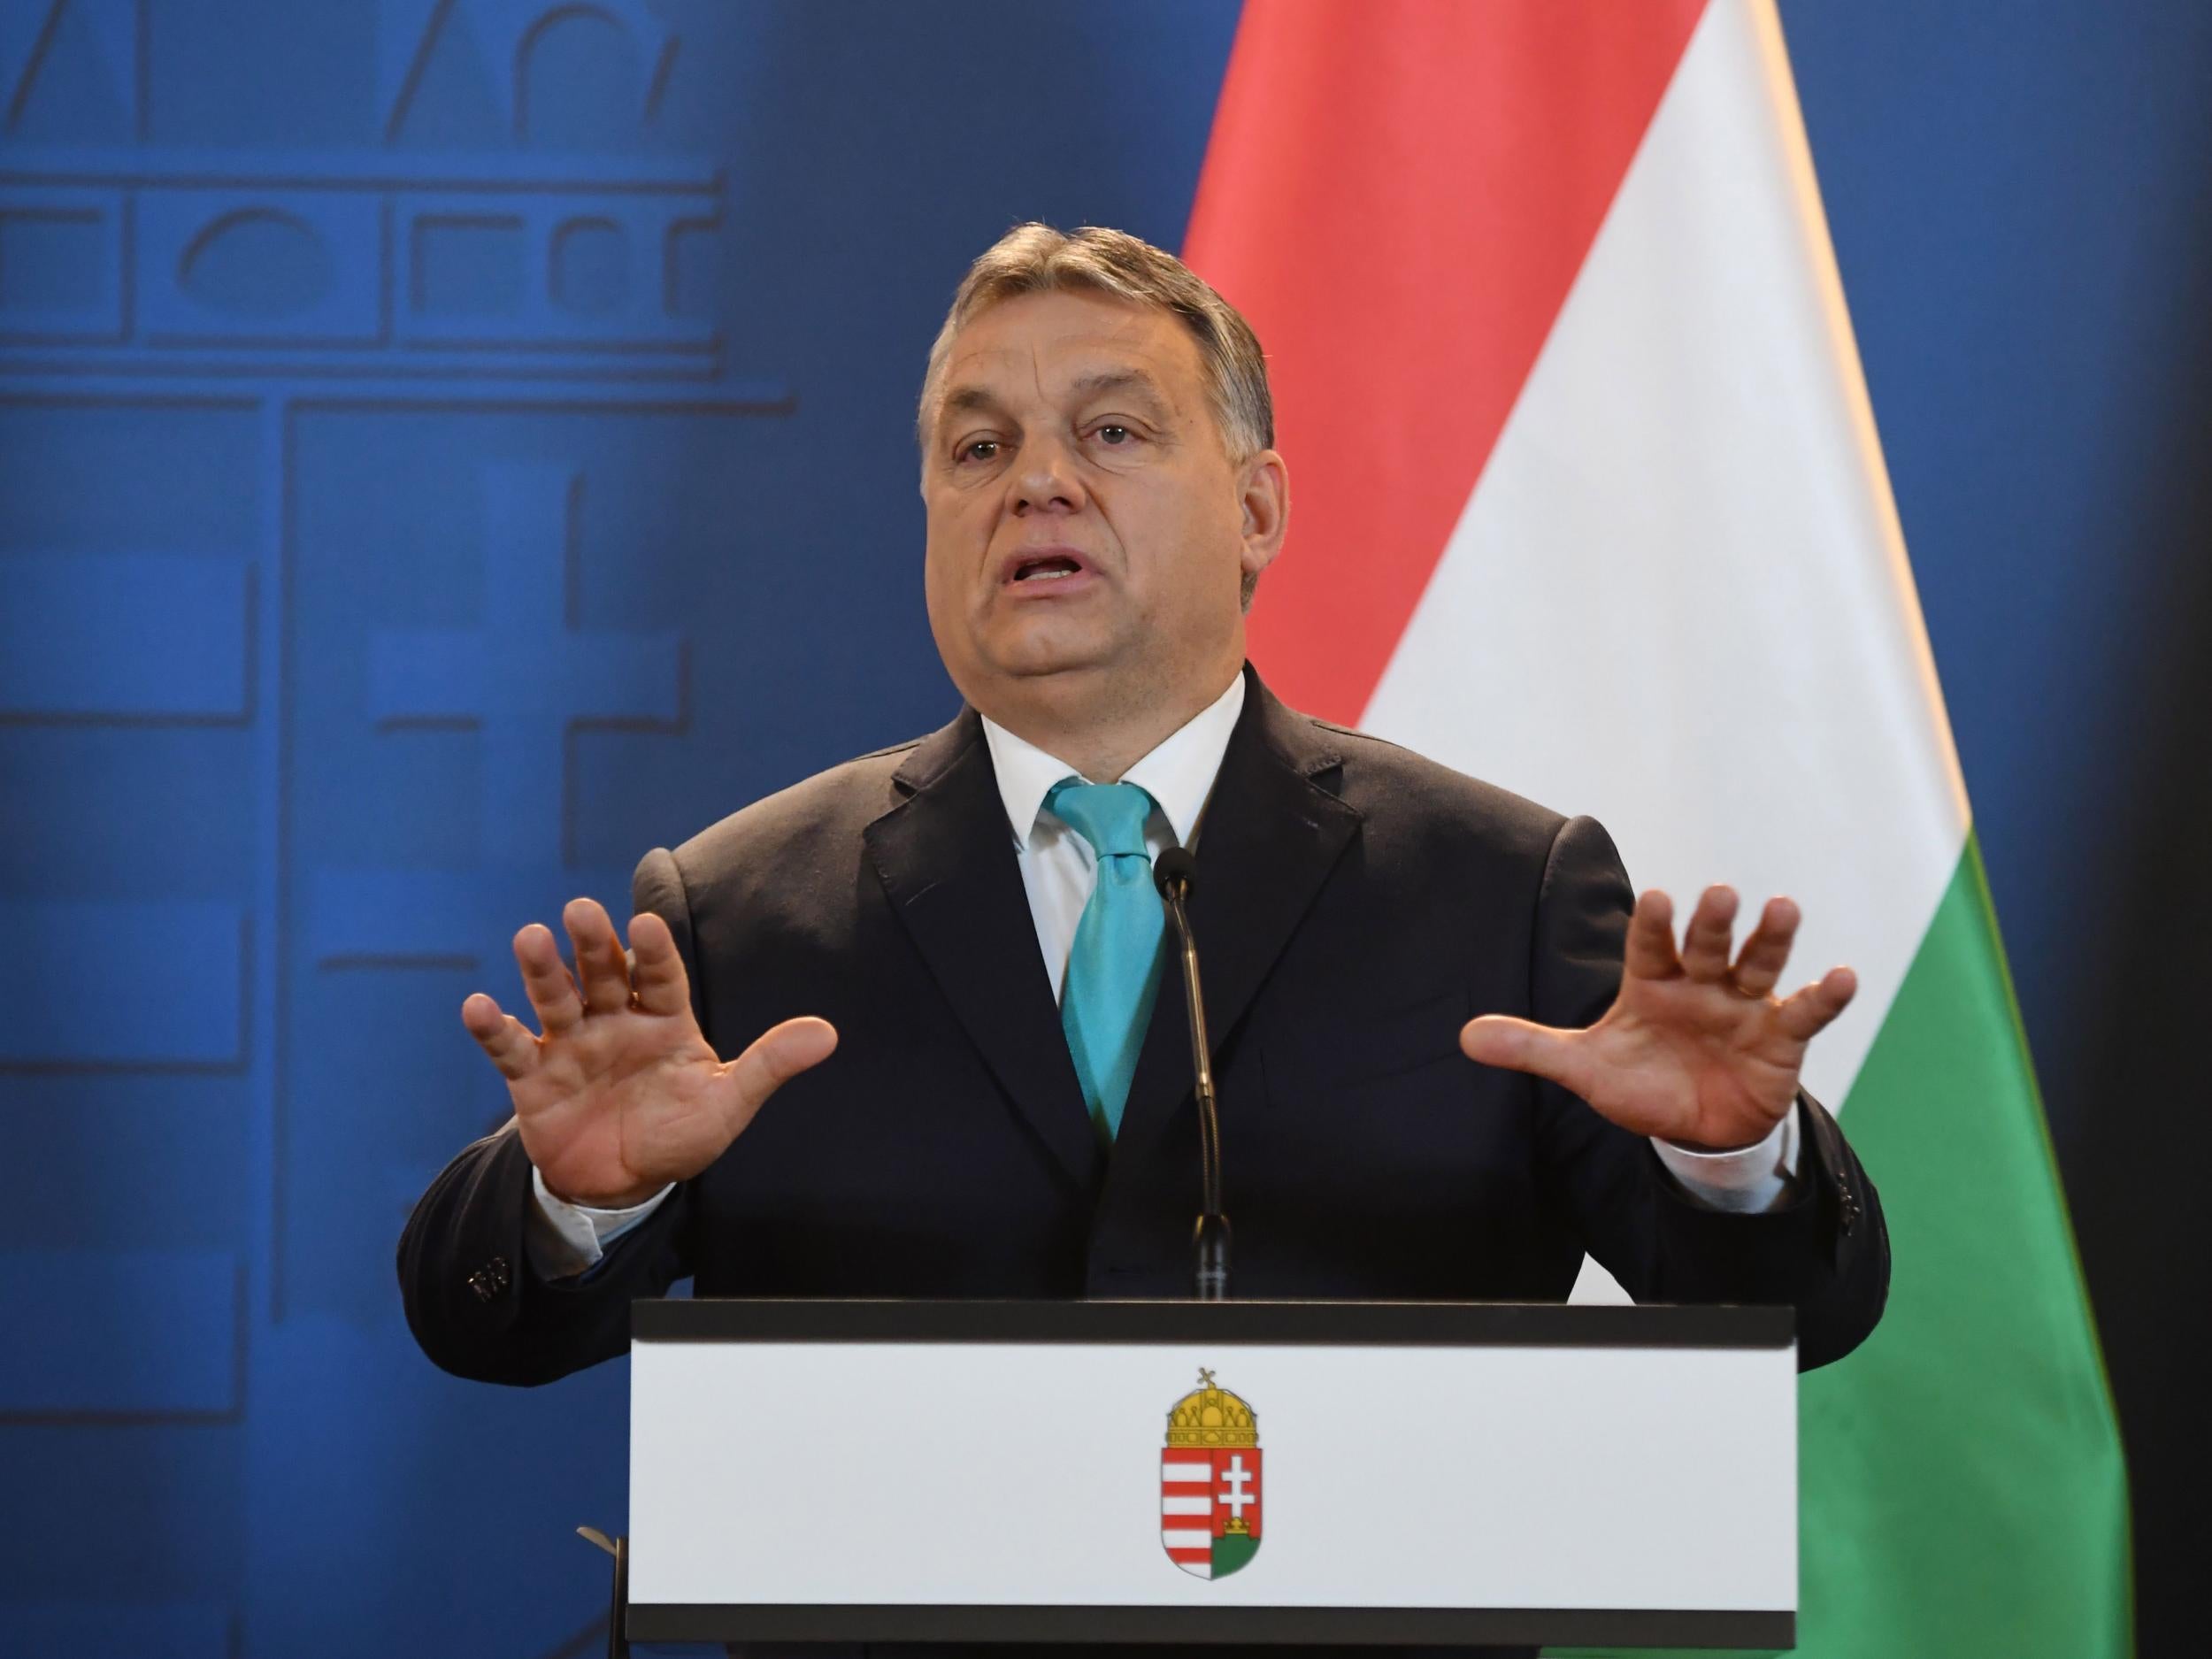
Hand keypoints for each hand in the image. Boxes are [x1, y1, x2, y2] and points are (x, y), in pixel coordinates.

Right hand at [460, 897, 836, 1206]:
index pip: (662, 976)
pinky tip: (477, 1007)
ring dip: (542, 971)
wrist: (621, 1183)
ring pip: (556, 998)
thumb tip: (828, 1034)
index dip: (656, 951)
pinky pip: (510, 1048)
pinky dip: (492, 1028)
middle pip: (603, 974)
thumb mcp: (728, 1103)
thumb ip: (769, 1065)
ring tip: (530, 938)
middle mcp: (615, 1020)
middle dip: (592, 944)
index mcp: (664, 1019)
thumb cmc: (679, 1134)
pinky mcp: (533, 1077)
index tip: (647, 921)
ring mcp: (571, 1044)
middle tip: (581, 911)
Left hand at [1459, 885, 1855, 1151]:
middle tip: (1719, 894)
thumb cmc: (1642, 1083)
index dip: (1654, 925)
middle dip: (1712, 923)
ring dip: (1770, 939)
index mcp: (1651, 982)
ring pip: (1757, 964)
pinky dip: (1824, 995)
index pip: (1649, 946)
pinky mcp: (1780, 1035)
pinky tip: (1842, 975)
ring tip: (1783, 908)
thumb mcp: (1585, 1069)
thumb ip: (1532, 1049)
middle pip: (1706, 946)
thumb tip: (1464, 1037)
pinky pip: (1806, 1012)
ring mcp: (1744, 1005)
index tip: (1658, 899)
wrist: (1696, 1129)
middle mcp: (1700, 983)